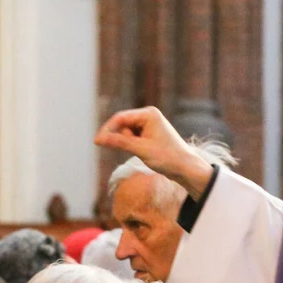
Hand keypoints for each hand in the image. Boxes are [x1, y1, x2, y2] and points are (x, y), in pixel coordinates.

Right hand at [95, 107, 214, 199]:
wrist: (186, 168)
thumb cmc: (167, 157)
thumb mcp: (141, 150)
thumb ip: (119, 143)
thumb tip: (99, 139)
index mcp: (149, 114)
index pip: (120, 117)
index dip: (107, 129)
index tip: (97, 142)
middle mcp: (148, 116)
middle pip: (122, 124)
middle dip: (121, 138)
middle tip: (134, 151)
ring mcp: (149, 125)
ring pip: (126, 132)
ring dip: (128, 143)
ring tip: (142, 153)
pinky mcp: (149, 134)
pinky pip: (133, 138)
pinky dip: (132, 146)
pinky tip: (142, 153)